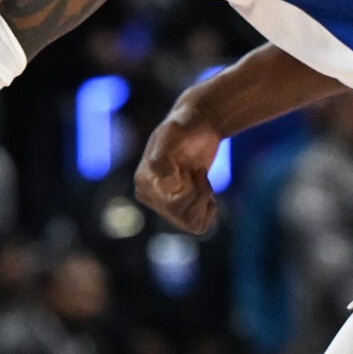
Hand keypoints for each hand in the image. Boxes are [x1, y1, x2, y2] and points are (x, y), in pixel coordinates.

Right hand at [135, 110, 223, 234]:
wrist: (199, 125)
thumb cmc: (184, 127)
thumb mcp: (171, 133)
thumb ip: (162, 157)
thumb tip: (168, 184)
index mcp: (143, 183)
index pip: (171, 204)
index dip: (188, 188)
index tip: (185, 167)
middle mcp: (151, 197)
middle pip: (181, 215)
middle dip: (198, 193)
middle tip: (198, 172)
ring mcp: (167, 205)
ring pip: (191, 224)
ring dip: (204, 200)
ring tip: (201, 179)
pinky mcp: (184, 208)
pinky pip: (199, 227)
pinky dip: (209, 211)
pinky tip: (205, 191)